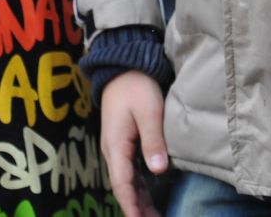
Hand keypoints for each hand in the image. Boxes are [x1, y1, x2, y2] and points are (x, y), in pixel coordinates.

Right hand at [100, 71, 168, 216]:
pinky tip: (149, 198)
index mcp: (116, 145)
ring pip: (127, 181)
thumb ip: (153, 139)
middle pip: (124, 187)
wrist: (123, 67)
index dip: (131, 205)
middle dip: (136, 208)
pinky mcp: (124, 144)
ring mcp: (117, 148)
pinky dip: (139, 188)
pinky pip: (130, 172)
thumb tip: (158, 169)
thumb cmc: (136, 86)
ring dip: (139, 201)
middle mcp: (113, 150)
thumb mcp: (148, 111)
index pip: (122, 183)